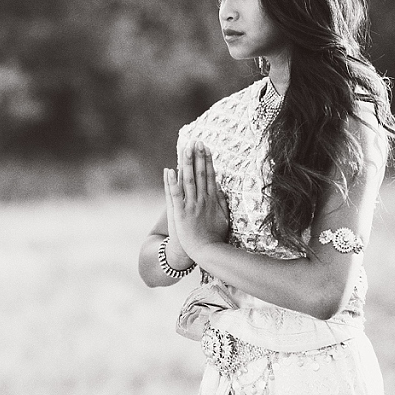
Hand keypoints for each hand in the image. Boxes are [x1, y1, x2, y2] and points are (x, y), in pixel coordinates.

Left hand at [164, 141, 229, 259]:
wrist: (207, 253)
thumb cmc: (215, 237)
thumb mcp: (224, 218)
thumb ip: (222, 203)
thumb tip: (221, 189)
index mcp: (213, 200)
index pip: (210, 176)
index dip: (208, 161)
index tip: (206, 148)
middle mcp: (203, 200)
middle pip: (200, 174)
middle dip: (198, 157)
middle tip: (196, 141)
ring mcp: (192, 205)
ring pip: (189, 180)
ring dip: (187, 163)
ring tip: (186, 149)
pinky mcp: (181, 213)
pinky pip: (176, 194)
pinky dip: (173, 182)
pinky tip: (169, 170)